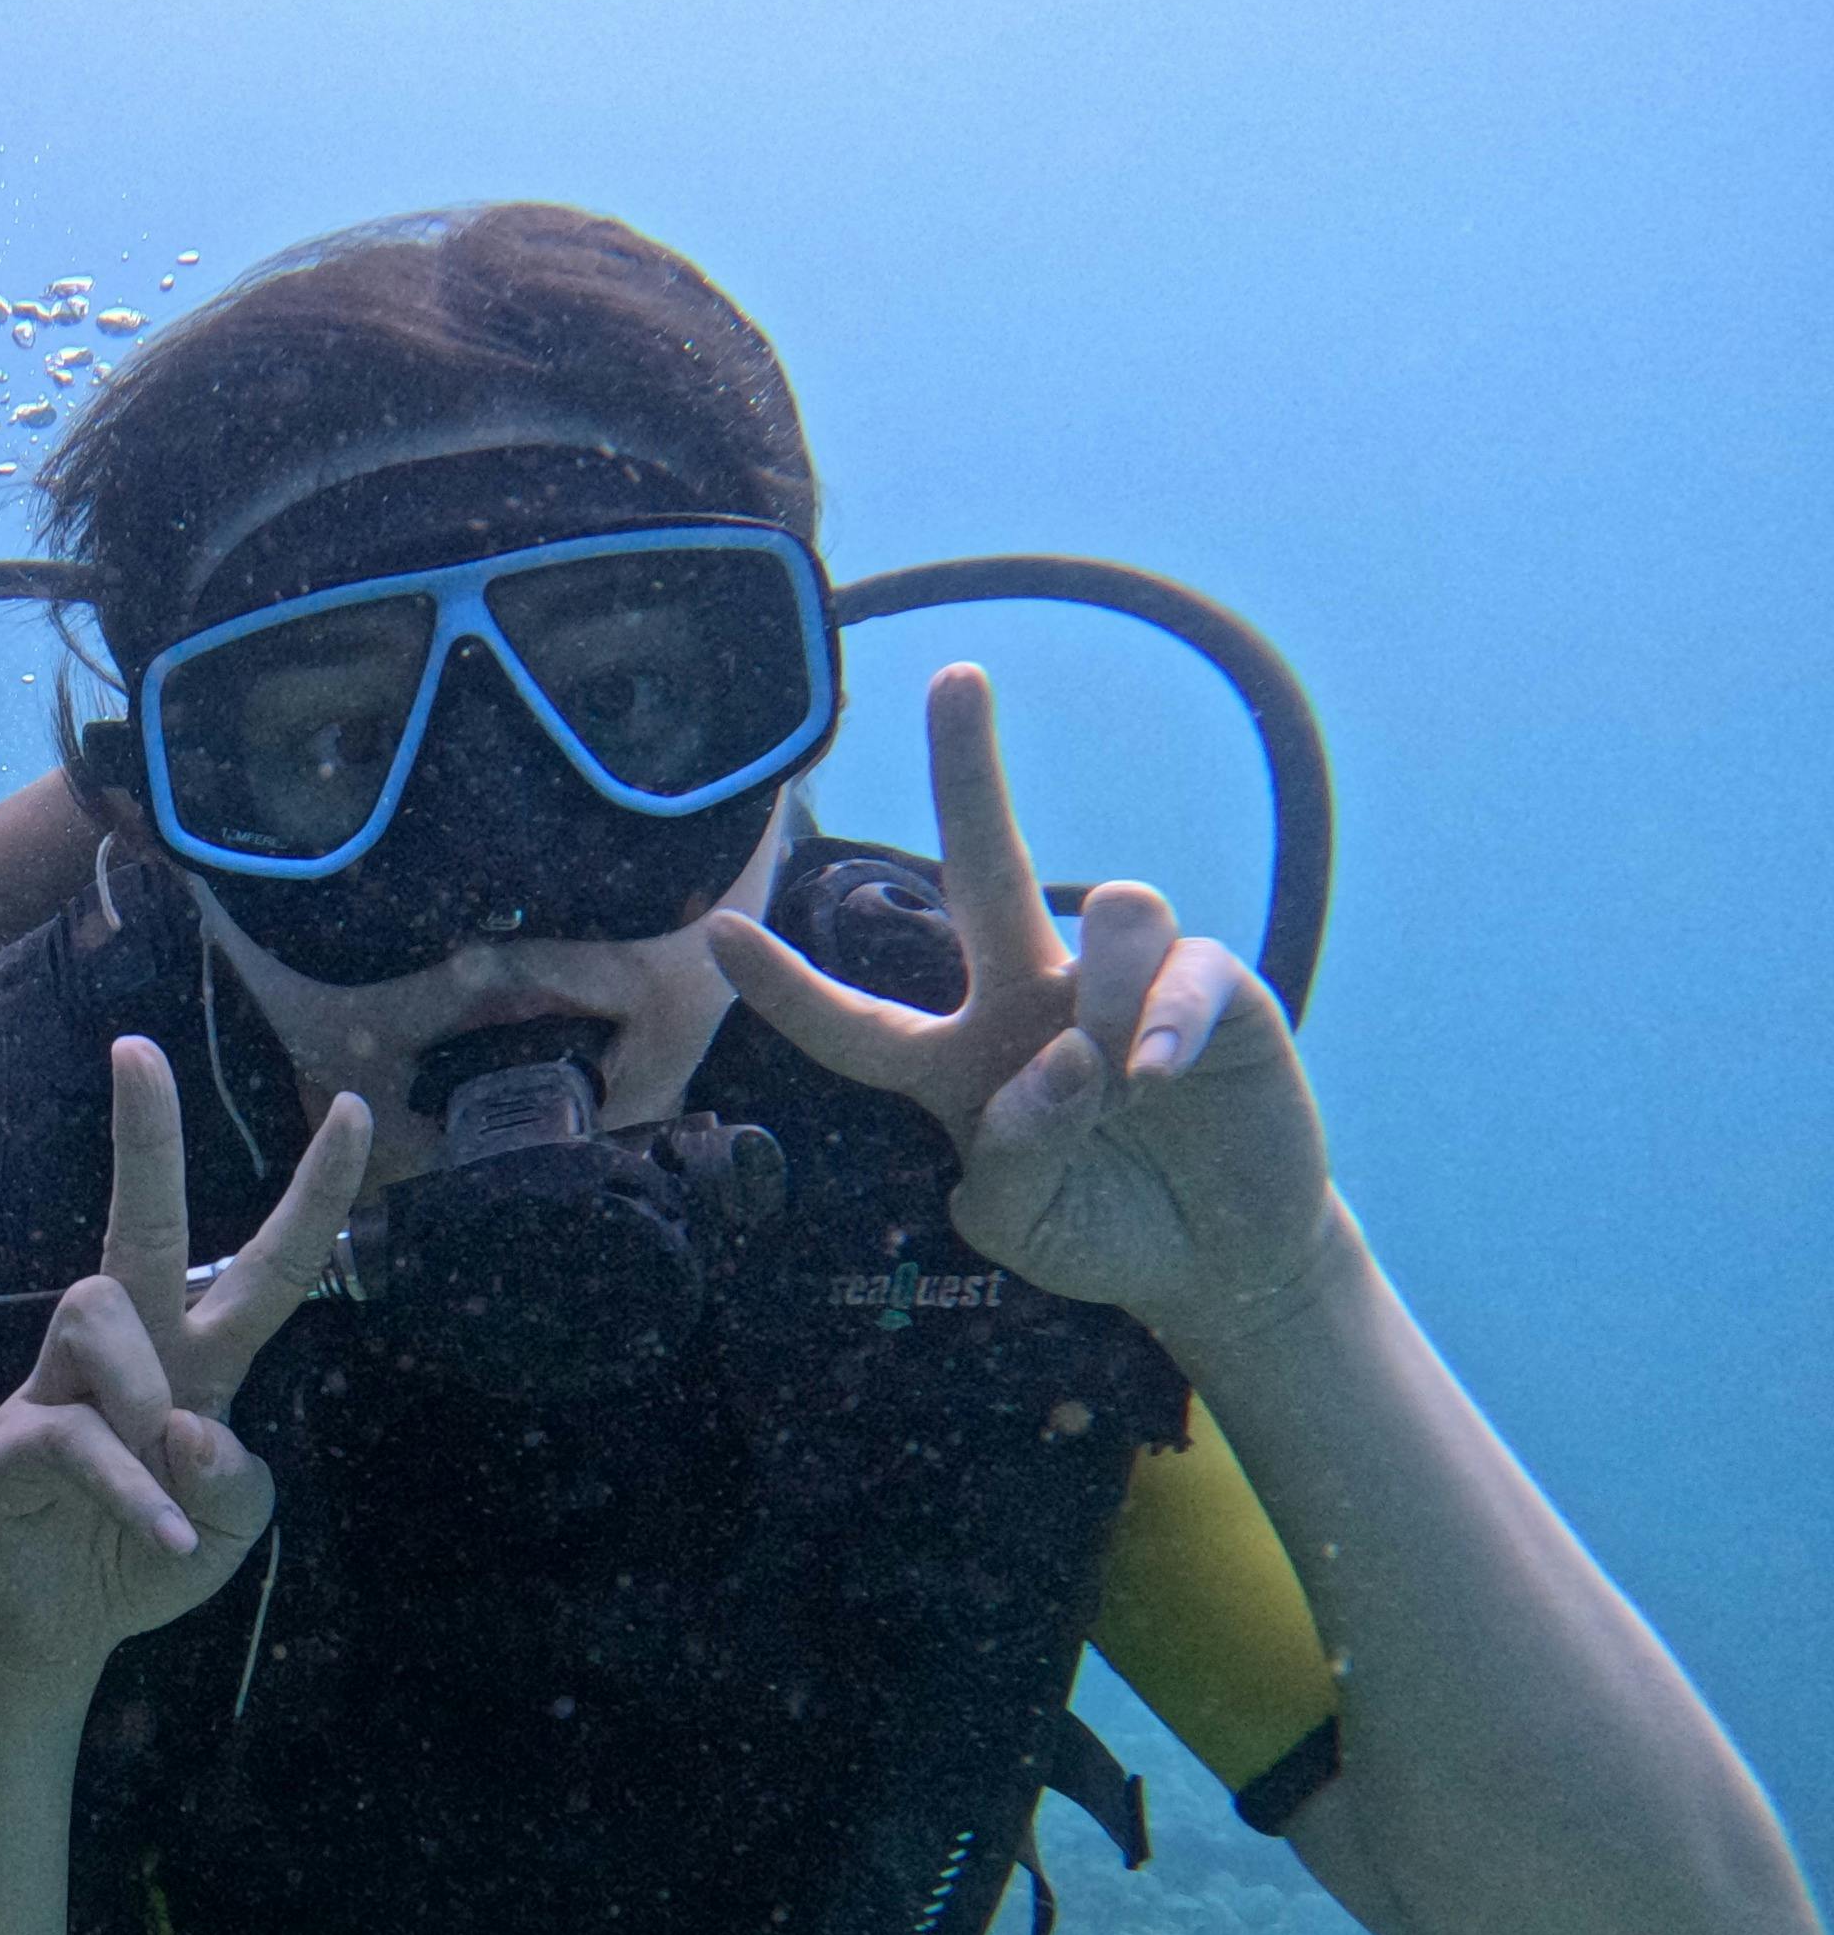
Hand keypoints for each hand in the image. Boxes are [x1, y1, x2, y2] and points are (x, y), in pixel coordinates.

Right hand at [0, 1038, 369, 1678]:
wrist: (61, 1624)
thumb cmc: (151, 1553)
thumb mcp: (231, 1528)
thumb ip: (238, 1483)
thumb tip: (192, 1430)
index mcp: (198, 1359)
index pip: (264, 1266)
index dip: (313, 1195)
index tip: (354, 1110)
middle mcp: (131, 1351)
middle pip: (142, 1225)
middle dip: (144, 1136)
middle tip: (137, 1049)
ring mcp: (64, 1383)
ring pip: (100, 1309)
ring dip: (144, 1394)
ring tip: (159, 1470)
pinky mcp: (17, 1436)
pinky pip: (82, 1433)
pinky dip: (135, 1492)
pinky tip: (163, 1535)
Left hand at [707, 665, 1337, 1347]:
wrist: (1219, 1256)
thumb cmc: (1100, 1231)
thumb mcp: (1024, 1226)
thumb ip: (1014, 1159)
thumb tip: (1061, 1062)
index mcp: (953, 1063)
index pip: (854, 1024)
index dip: (786, 988)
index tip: (716, 933)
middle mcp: (1029, 999)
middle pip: (986, 866)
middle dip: (969, 770)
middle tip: (955, 677)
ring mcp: (1121, 986)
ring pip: (1107, 906)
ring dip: (1101, 990)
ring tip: (1119, 1080)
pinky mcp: (1216, 990)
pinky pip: (1185, 968)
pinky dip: (1165, 1022)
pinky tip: (1154, 1078)